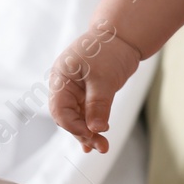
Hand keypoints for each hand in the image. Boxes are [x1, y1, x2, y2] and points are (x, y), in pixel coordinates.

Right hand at [47, 19, 143, 153]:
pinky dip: (92, 125)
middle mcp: (64, 85)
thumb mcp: (104, 79)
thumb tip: (96, 130)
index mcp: (61, 78)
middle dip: (82, 132)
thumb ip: (98, 105)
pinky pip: (86, 113)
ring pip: (77, 117)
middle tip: (100, 146)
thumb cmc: (110, 50)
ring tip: (101, 147)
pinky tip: (96, 141)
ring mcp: (75, 89)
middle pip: (67, 116)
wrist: (124, 36)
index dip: (73, 126)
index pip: (60, 110)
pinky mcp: (88, 92)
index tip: (91, 136)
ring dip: (88, 132)